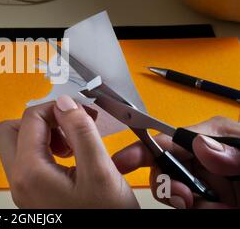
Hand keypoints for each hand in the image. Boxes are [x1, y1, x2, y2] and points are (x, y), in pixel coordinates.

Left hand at [0, 95, 138, 208]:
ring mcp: (24, 189)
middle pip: (11, 130)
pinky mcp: (33, 194)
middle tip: (69, 126)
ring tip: (74, 144)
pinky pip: (30, 161)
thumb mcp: (100, 172)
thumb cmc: (104, 218)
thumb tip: (64, 102)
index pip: (30, 118)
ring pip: (19, 145)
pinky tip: (72, 159)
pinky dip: (47, 151)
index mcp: (30, 172)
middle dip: (41, 121)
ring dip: (43, 135)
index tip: (82, 112)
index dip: (57, 108)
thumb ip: (80, 131)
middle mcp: (19, 180)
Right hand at [113, 116, 239, 208]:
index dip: (140, 150)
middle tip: (185, 198)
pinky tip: (222, 209)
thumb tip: (199, 143)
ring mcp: (203, 184)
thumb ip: (230, 149)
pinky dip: (199, 210)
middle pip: (163, 168)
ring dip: (187, 203)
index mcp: (210, 139)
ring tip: (218, 207)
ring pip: (173, 192)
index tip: (122, 161)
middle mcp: (201, 160)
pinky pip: (188, 208)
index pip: (167, 141)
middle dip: (166, 184)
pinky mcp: (206, 203)